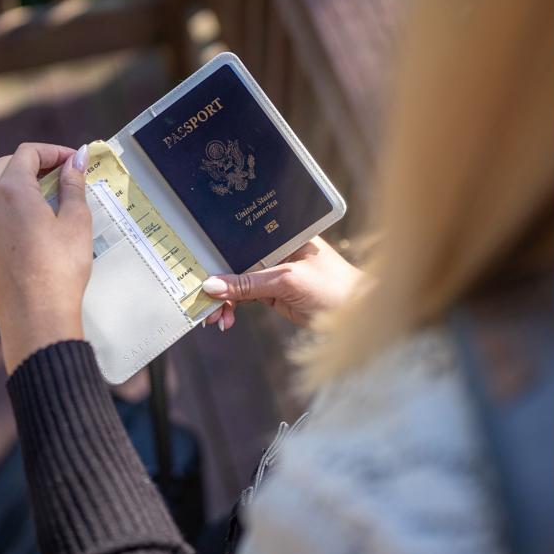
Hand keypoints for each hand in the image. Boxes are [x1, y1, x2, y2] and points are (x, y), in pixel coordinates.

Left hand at [0, 143, 90, 373]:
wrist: (35, 315)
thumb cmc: (60, 268)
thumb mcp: (76, 221)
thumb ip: (73, 185)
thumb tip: (75, 159)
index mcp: (11, 191)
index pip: (27, 153)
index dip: (53, 151)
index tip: (74, 160)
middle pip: (6, 167)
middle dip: (35, 164)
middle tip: (63, 173)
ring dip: (21, 187)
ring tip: (51, 200)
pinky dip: (11, 212)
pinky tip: (34, 229)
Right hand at [198, 236, 363, 329]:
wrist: (357, 314)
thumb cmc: (334, 286)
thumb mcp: (288, 281)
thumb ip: (249, 284)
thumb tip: (212, 285)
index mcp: (283, 235)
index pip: (242, 240)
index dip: (219, 254)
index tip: (196, 270)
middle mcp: (276, 250)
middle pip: (236, 262)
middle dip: (217, 282)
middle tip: (199, 300)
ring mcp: (275, 272)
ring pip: (238, 282)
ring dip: (223, 299)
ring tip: (213, 318)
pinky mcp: (275, 293)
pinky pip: (246, 297)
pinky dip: (233, 307)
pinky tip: (225, 318)